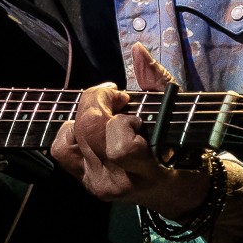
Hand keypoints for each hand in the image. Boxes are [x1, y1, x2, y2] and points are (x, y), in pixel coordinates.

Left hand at [48, 42, 209, 218]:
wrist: (175, 192)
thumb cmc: (182, 150)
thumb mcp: (177, 113)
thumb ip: (156, 79)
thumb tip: (138, 51)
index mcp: (145, 170)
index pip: (120, 145)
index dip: (120, 116)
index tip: (129, 101)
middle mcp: (116, 180)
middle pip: (87, 130)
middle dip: (97, 101)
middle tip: (116, 98)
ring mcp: (96, 183)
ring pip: (68, 137)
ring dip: (84, 116)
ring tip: (105, 115)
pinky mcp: (83, 181)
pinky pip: (61, 149)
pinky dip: (72, 130)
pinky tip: (94, 128)